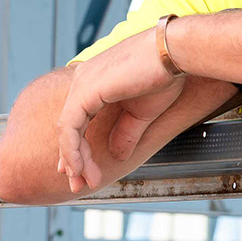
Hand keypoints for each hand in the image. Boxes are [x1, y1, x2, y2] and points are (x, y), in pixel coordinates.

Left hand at [55, 29, 182, 192]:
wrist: (174, 55)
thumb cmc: (163, 76)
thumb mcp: (142, 113)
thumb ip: (126, 133)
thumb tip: (118, 155)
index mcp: (93, 83)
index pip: (76, 121)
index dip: (76, 149)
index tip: (81, 173)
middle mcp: (82, 81)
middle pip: (68, 127)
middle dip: (73, 160)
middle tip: (78, 186)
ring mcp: (81, 85)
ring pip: (67, 131)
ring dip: (75, 160)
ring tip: (85, 182)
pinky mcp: (85, 91)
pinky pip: (70, 127)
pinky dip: (73, 150)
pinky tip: (79, 168)